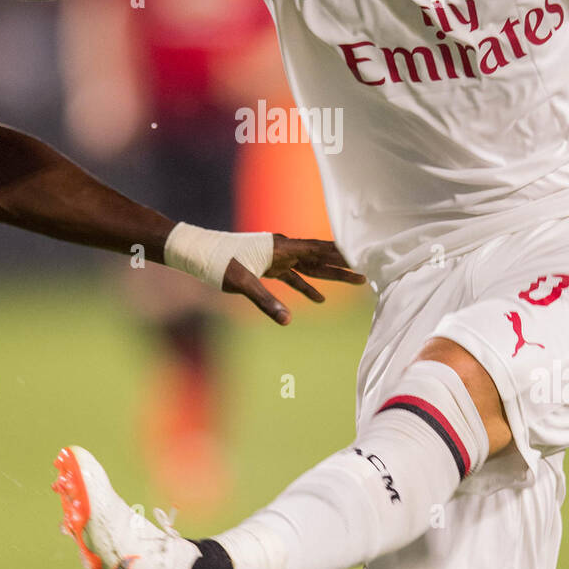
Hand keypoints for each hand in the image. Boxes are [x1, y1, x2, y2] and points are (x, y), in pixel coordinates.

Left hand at [221, 234, 365, 324]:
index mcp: (281, 248)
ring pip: (310, 267)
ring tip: (355, 281)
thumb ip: (266, 301)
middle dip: (344, 265)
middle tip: (369, 272)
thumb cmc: (219, 262)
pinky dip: (306, 287)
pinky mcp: (269, 267)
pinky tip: (319, 300)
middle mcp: (283, 249)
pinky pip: (294, 277)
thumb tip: (287, 321)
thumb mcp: (242, 282)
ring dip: (331, 275)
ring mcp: (277, 258)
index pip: (318, 249)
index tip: (362, 255)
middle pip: (320, 258)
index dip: (340, 253)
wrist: (199, 252)